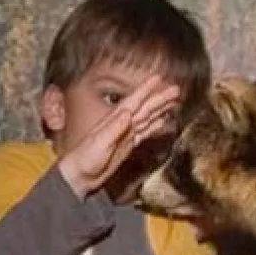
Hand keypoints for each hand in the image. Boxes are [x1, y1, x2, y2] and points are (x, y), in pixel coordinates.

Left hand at [58, 75, 180, 198]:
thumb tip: (128, 113)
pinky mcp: (127, 146)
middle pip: (145, 108)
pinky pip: (144, 133)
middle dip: (160, 98)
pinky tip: (162, 121)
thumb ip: (114, 129)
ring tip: (174, 101)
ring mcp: (125, 135)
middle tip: (176, 88)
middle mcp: (121, 124)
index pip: (134, 101)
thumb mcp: (99, 143)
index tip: (159, 78)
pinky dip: (154, 126)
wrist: (79, 177)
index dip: (146, 89)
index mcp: (114, 120)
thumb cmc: (84, 159)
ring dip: (160, 109)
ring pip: (147, 118)